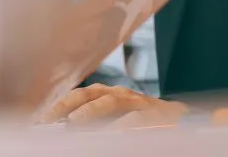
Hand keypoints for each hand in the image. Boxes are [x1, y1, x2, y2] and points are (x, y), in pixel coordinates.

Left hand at [38, 83, 187, 127]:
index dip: (57, 106)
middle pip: (87, 93)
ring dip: (90, 111)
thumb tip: (66, 131)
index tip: (39, 121)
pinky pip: (138, 118)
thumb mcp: (116, 121)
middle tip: (48, 121)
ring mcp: (139, 102)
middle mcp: (120, 94)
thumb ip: (94, 123)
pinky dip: (123, 126)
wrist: (189, 122)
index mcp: (107, 95)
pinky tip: (112, 135)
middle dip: (65, 106)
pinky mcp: (158, 113)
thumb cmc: (145, 123)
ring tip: (74, 123)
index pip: (76, 96)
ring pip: (110, 101)